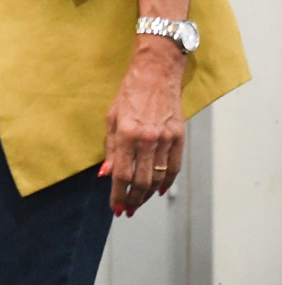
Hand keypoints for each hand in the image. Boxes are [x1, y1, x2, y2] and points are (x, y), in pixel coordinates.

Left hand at [103, 37, 185, 215]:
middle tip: (126, 210)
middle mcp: (146, 139)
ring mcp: (165, 139)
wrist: (156, 74)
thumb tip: (105, 174)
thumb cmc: (129, 94)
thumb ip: (109, 148)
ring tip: (138, 203)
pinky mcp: (179, 137)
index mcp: (126, 134)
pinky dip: (167, 182)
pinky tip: (159, 191)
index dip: (117, 194)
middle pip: (141, 181)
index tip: (115, 206)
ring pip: (158, 177)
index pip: (121, 174)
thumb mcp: (110, 118)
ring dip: (148, 195)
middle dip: (133, 199)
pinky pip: (174, 167)